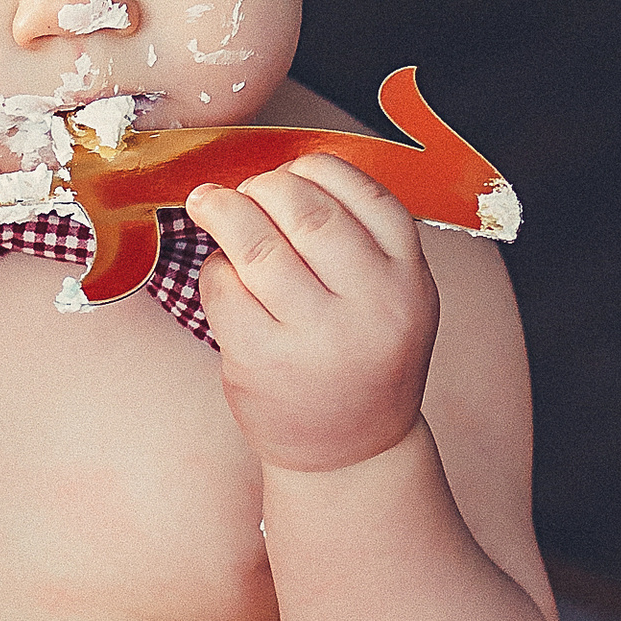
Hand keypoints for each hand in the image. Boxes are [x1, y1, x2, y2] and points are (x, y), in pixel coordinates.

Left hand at [186, 154, 438, 472]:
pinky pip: (224, 288)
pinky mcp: (263, 360)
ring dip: (224, 212)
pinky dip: (214, 270)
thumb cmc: (361, 358)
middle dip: (265, 187)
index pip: (366, 195)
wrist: (350, 451)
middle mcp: (372, 306)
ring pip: (257, 244)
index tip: (292, 170)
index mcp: (410, 280)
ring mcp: (316, 337)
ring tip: (210, 204)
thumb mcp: (394, 297)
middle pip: (307, 211)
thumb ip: (361, 239)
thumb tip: (286, 169)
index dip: (318, 170)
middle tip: (247, 189)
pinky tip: (223, 275)